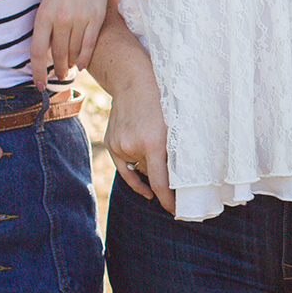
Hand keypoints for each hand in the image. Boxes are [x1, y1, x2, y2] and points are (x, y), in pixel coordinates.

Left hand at [29, 0, 123, 83]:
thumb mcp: (48, 0)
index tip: (38, 85)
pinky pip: (89, 45)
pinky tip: (81, 65)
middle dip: (57, 69)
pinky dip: (84, 58)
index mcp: (44, 15)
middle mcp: (60, 19)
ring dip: (70, 63)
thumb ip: (45, 23)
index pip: (37, 51)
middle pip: (57, 54)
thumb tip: (43, 50)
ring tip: (69, 68)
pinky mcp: (96, 17)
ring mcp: (79, 19)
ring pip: (73, 51)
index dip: (37, 71)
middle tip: (58, 76)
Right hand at [105, 62, 172, 212]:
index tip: (175, 211)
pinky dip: (135, 179)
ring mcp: (118, 145)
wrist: (132, 80)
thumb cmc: (161, 100)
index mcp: (152, 142)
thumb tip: (180, 177)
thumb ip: (176, 150)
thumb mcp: (175, 124)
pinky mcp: (111, 143)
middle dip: (164, 177)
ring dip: (151, 168)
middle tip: (179, 181)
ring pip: (139, 168)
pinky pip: (124, 168)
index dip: (168, 200)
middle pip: (151, 173)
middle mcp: (132, 146)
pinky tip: (145, 190)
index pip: (159, 182)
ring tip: (159, 152)